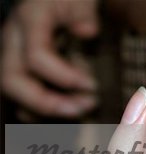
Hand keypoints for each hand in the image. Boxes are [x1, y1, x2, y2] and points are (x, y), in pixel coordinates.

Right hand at [1, 0, 98, 117]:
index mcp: (29, 20)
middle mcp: (15, 41)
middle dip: (46, 102)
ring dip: (47, 109)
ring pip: (15, 93)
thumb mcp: (80, 0)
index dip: (64, 77)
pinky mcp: (23, 70)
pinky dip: (44, 111)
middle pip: (12, 81)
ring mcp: (15, 57)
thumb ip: (84, 13)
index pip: (35, 57)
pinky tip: (70, 110)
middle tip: (83, 107)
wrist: (61, 0)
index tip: (92, 86)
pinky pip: (23, 97)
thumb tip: (87, 32)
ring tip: (81, 110)